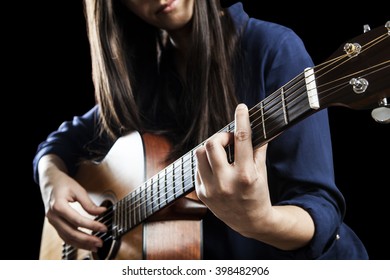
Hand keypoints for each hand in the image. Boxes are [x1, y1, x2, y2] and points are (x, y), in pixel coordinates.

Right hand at [39, 155, 106, 251]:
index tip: (103, 228)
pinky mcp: (55, 224)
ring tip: (95, 246)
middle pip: (70, 232)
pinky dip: (75, 242)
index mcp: (58, 206)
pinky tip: (85, 244)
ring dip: (81, 244)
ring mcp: (52, 222)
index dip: (91, 226)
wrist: (49, 182)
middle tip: (100, 242)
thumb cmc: (63, 184)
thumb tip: (102, 212)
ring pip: (66, 238)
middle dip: (86, 240)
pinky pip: (64, 236)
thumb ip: (89, 203)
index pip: (77, 220)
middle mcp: (53, 216)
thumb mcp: (78, 189)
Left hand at [195, 104, 314, 249]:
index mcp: (245, 176)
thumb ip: (258, 148)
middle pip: (212, 144)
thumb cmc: (258, 193)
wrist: (249, 221)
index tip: (241, 107)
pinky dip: (206, 162)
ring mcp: (211, 189)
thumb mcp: (261, 171)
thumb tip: (258, 125)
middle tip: (228, 140)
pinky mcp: (201, 193)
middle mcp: (226, 183)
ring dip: (210, 148)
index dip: (241, 119)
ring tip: (221, 153)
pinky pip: (197, 167)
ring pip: (199, 153)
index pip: (242, 140)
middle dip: (220, 136)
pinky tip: (216, 166)